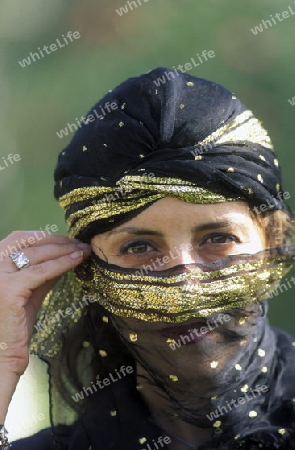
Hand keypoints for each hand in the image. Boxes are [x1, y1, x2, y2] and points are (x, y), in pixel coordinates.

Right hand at [0, 231, 90, 376]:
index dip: (47, 236)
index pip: (20, 238)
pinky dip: (62, 263)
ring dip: (64, 249)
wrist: (3, 353)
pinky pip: (42, 272)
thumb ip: (44, 272)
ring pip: (37, 254)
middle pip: (28, 241)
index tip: (69, 240)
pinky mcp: (9, 289)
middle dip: (57, 240)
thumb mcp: (31, 290)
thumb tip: (66, 254)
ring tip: (83, 251)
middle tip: (80, 243)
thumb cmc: (15, 324)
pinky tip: (77, 260)